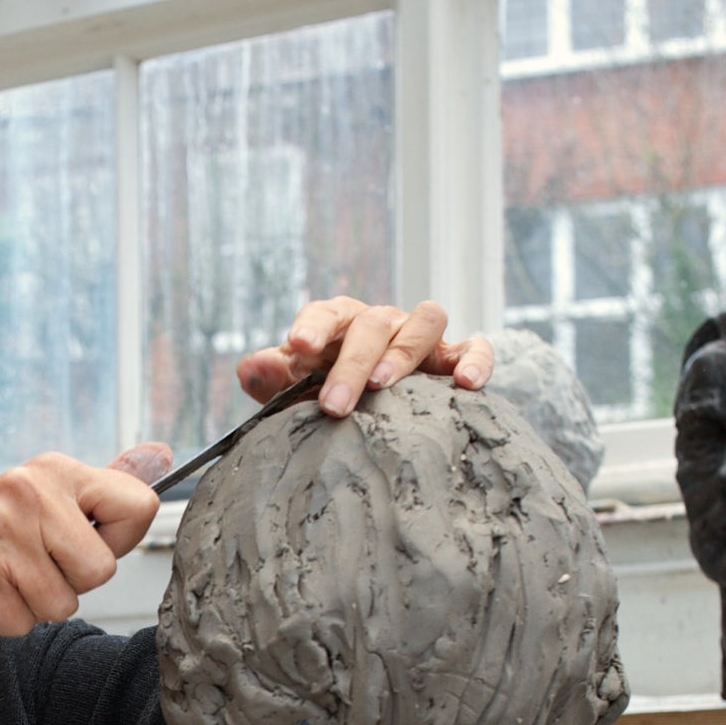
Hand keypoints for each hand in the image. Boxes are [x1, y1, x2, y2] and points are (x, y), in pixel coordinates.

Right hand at [0, 443, 171, 637]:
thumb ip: (107, 486)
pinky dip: (2, 622)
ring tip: (1, 582)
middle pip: (101, 570)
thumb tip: (163, 455)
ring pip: (62, 603)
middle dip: (68, 586)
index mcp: (54, 470)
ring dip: (31, 607)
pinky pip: (22, 621)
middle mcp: (28, 488)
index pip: (140, 508)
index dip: (114, 544)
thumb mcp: (48, 508)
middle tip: (27, 569)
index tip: (73, 546)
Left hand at [237, 298, 493, 418]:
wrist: (373, 411)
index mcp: (340, 324)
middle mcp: (382, 322)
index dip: (313, 325)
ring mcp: (419, 336)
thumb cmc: (328, 392)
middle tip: (334, 404)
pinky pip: (472, 347)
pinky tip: (466, 384)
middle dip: (351, 364)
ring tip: (384, 385)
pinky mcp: (452, 357)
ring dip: (404, 352)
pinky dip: (474, 359)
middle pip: (372, 326)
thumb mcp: (295, 389)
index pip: (326, 313)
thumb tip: (251, 367)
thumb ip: (272, 379)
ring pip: (424, 320)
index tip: (298, 345)